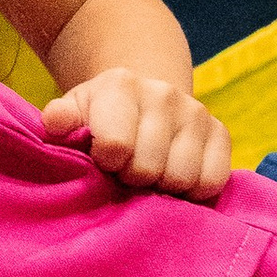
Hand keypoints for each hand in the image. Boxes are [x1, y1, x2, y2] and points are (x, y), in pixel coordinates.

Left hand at [43, 70, 230, 199]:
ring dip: (162, 187)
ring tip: (149, 173)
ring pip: (182, 178)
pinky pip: (212, 181)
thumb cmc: (101, 114)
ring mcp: (196, 112)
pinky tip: (173, 177)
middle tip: (127, 170)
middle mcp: (163, 94)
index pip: (116, 145)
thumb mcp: (74, 111)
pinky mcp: (221, 132)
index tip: (103, 161)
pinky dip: (192, 191)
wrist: (143, 96)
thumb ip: (61, 119)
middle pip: (149, 168)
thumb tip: (55, 122)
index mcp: (121, 85)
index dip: (107, 164)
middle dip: (133, 178)